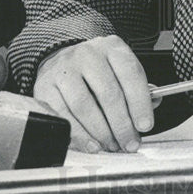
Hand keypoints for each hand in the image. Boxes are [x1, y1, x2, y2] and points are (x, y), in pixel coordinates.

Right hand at [33, 35, 154, 152]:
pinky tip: (91, 144)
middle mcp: (87, 55)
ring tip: (112, 145)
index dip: (140, 103)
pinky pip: (62, 116)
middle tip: (129, 143)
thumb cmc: (98, 71)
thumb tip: (147, 114)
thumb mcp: (121, 71)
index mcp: (112, 47)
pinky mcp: (45, 87)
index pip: (130, 74)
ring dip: (101, 132)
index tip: (145, 126)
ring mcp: (64, 70)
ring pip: (84, 106)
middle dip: (122, 124)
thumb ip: (138, 91)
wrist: (64, 61)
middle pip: (108, 93)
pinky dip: (79, 135)